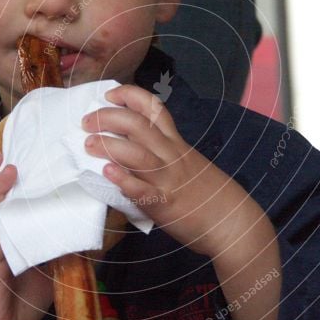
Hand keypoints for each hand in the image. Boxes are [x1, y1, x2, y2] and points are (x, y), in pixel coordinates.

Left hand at [82, 84, 255, 257]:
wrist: (232, 223)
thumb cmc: (208, 194)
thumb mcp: (189, 165)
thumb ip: (164, 156)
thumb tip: (129, 150)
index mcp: (177, 144)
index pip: (154, 109)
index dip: (130, 97)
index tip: (110, 96)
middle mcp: (172, 156)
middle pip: (139, 126)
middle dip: (109, 118)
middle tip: (87, 122)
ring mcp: (168, 180)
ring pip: (138, 153)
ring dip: (109, 145)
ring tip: (89, 144)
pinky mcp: (165, 204)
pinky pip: (143, 190)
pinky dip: (124, 180)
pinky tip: (108, 173)